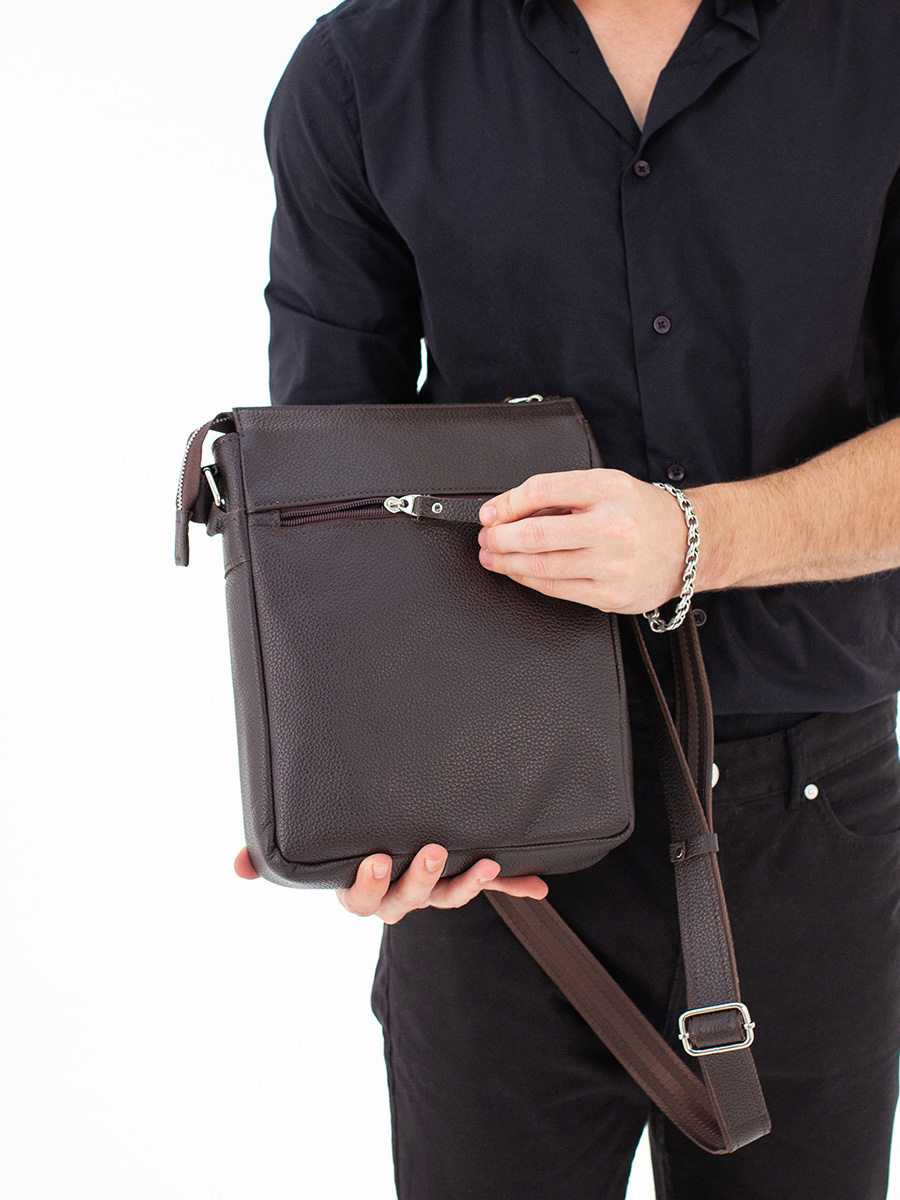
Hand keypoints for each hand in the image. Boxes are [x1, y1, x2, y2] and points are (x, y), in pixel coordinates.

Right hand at [233, 844, 548, 923]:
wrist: (387, 851)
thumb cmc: (339, 848)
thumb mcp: (306, 851)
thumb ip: (271, 859)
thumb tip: (236, 867)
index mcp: (363, 892)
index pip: (360, 897)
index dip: (368, 881)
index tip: (374, 857)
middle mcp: (399, 898)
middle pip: (410, 898)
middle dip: (422, 877)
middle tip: (434, 848)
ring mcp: (434, 890)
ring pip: (451, 896)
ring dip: (470, 882)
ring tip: (487, 861)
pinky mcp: (465, 877)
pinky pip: (495, 890)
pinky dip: (516, 886)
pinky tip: (540, 888)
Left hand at [476, 469, 689, 612]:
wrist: (688, 544)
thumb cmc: (641, 513)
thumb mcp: (606, 486)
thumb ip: (561, 494)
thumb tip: (508, 510)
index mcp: (607, 490)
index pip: (542, 491)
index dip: (506, 504)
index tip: (490, 513)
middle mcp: (611, 527)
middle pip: (536, 534)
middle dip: (500, 538)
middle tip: (487, 538)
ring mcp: (611, 564)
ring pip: (541, 566)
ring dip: (507, 562)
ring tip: (493, 556)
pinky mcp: (610, 594)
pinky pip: (557, 588)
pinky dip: (529, 580)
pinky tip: (518, 572)